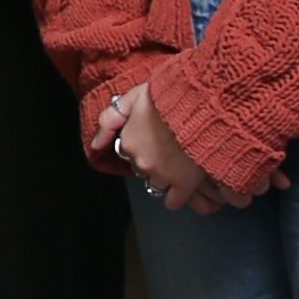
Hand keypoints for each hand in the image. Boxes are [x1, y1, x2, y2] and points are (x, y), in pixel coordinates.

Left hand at [114, 86, 267, 214]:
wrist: (204, 105)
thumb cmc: (173, 96)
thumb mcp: (134, 96)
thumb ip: (110, 118)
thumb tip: (94, 144)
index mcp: (128, 140)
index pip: (127, 151)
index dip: (142, 144)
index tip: (153, 139)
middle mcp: (141, 161)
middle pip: (140, 168)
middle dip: (151, 161)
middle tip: (168, 149)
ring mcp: (162, 175)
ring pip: (154, 185)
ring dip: (163, 177)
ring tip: (177, 164)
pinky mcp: (184, 185)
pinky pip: (172, 202)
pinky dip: (176, 197)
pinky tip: (182, 187)